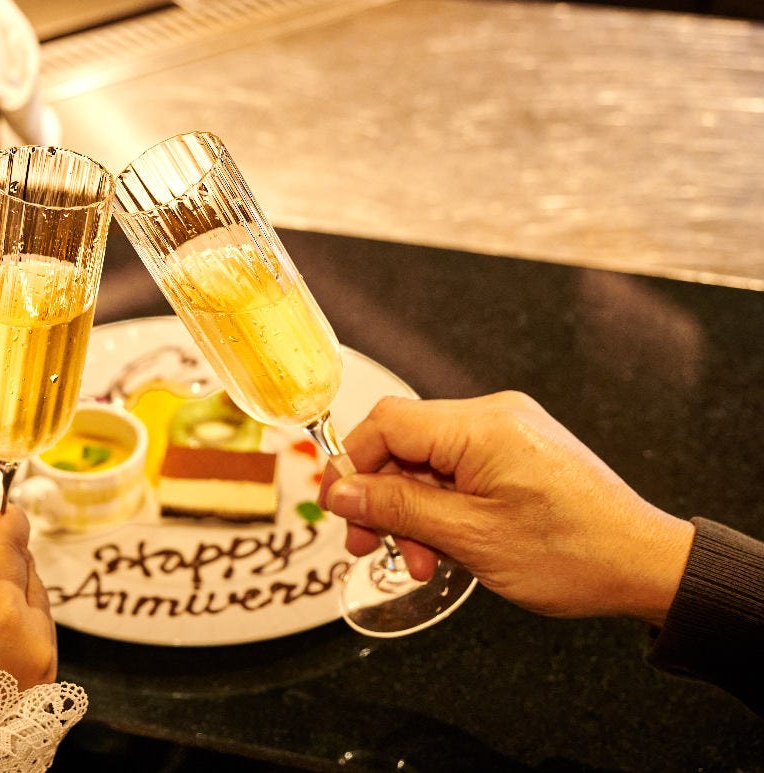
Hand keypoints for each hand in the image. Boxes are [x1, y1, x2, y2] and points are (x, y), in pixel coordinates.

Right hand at [0, 506, 56, 688]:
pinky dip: (18, 626)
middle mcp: (32, 636)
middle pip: (30, 576)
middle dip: (8, 562)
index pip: (11, 547)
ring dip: (15, 595)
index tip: (4, 508)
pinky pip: (37, 639)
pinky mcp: (42, 689)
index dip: (6, 522)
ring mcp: (42, 666)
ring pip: (37, 608)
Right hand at [319, 391, 693, 626]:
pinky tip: (440, 546)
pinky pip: (456, 469)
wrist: (644, 565)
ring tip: (415, 560)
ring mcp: (508, 432)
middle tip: (367, 544)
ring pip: (427, 462)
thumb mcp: (469, 536)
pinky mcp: (517, 452)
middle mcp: (494, 416)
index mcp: (482, 426)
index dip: (351, 463)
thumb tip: (341, 490)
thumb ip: (398, 507)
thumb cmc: (574, 553)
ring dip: (410, 510)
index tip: (338, 506)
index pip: (387, 423)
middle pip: (404, 443)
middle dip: (380, 497)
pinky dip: (439, 506)